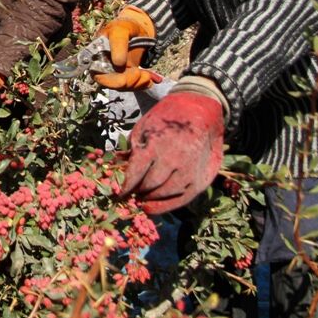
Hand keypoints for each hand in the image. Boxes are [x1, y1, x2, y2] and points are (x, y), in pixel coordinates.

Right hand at [92, 6, 155, 89]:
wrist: (138, 29)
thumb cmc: (125, 27)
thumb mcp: (120, 30)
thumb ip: (118, 44)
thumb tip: (118, 64)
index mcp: (96, 56)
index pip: (97, 74)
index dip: (109, 81)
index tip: (123, 80)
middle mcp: (104, 67)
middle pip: (112, 84)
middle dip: (127, 83)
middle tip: (140, 74)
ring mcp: (116, 72)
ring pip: (124, 87)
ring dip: (137, 84)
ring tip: (147, 75)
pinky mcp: (127, 76)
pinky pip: (133, 86)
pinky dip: (142, 85)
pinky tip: (149, 79)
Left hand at [120, 92, 223, 214]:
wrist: (200, 111)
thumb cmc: (167, 118)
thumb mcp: (145, 127)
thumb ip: (133, 148)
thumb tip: (116, 166)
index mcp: (156, 144)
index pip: (136, 172)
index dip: (125, 186)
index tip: (118, 193)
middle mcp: (174, 159)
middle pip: (149, 186)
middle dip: (137, 191)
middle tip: (131, 194)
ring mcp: (189, 170)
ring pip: (165, 194)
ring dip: (151, 199)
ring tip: (142, 198)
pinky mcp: (201, 178)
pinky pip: (182, 199)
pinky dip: (166, 205)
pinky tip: (154, 206)